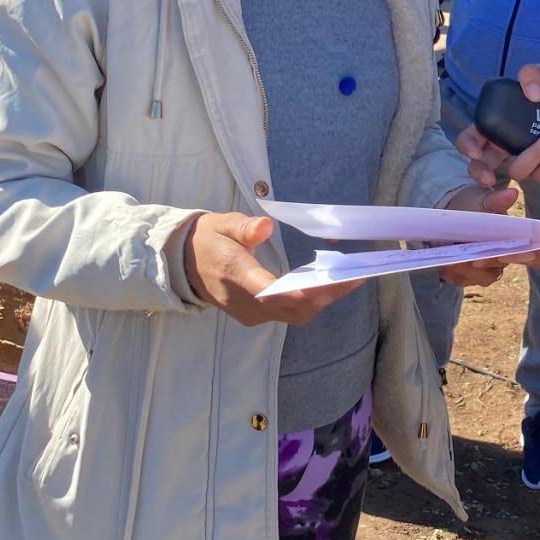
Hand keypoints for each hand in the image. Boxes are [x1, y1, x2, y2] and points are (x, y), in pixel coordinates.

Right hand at [183, 213, 362, 326]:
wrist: (185, 266)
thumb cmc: (209, 240)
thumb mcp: (221, 223)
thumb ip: (243, 227)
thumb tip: (265, 227)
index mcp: (233, 273)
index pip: (268, 291)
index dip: (299, 291)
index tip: (329, 283)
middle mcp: (243, 301)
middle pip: (290, 306)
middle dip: (325, 294)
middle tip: (355, 276)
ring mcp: (250, 313)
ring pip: (294, 314)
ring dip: (323, 299)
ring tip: (351, 278)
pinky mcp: (256, 316)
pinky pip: (289, 314)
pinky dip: (312, 301)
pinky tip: (330, 284)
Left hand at [434, 184, 519, 286]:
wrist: (458, 213)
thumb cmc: (475, 206)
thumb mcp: (483, 202)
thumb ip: (496, 200)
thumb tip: (513, 192)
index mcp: (510, 243)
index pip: (506, 257)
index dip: (492, 260)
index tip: (475, 259)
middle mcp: (501, 260)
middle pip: (490, 273)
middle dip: (470, 269)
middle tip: (453, 261)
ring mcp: (485, 270)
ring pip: (475, 279)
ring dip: (459, 273)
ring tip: (444, 263)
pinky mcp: (470, 275)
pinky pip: (461, 280)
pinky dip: (451, 275)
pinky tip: (441, 266)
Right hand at [453, 64, 539, 186]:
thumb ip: (534, 74)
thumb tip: (533, 94)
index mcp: (496, 123)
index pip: (471, 137)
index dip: (467, 146)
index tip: (476, 153)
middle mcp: (505, 144)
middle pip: (483, 165)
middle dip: (481, 174)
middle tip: (490, 178)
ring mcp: (525, 157)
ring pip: (517, 170)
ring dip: (532, 156)